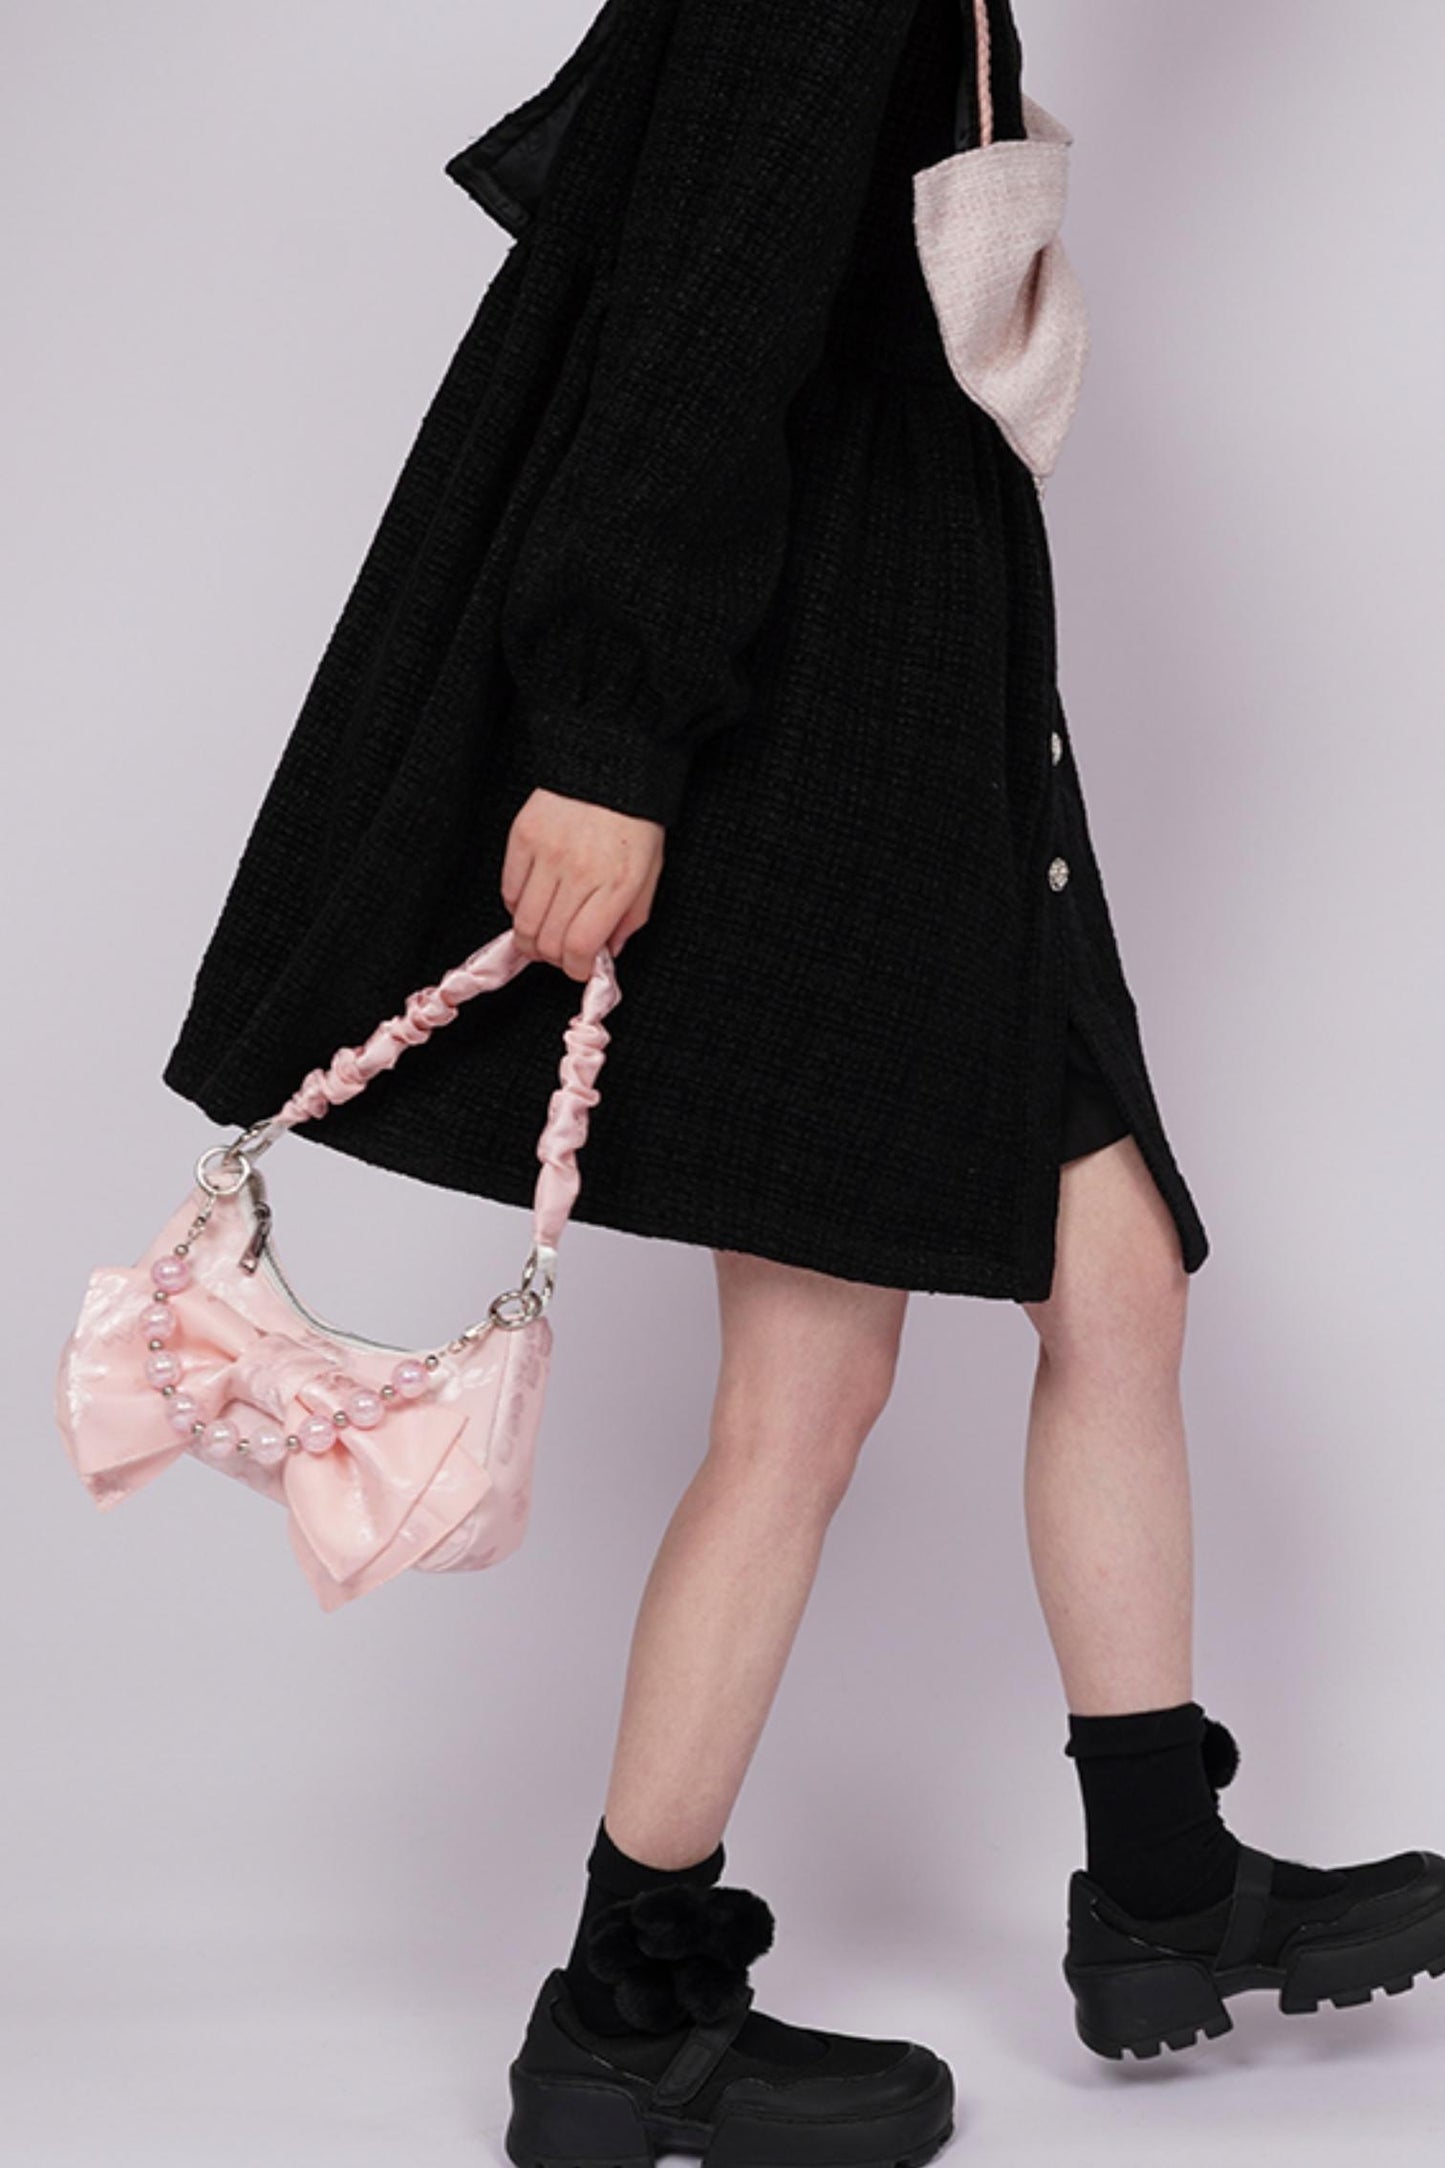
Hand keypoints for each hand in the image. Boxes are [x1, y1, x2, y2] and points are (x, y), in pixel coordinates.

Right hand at [501, 787, 664, 981]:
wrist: (612, 763)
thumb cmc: (635, 820)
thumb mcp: (650, 873)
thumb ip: (631, 918)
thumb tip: (608, 953)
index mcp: (616, 883)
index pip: (580, 946)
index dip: (576, 969)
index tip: (580, 968)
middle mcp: (578, 871)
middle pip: (547, 940)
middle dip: (553, 958)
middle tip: (562, 953)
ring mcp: (547, 854)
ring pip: (523, 921)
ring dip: (530, 939)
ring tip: (542, 934)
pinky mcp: (522, 837)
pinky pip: (508, 890)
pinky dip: (516, 906)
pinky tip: (532, 902)